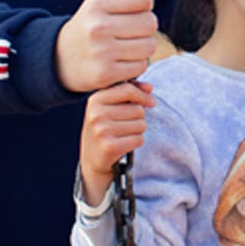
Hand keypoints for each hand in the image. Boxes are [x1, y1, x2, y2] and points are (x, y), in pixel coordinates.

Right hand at [55, 0, 157, 92]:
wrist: (60, 58)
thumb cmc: (91, 24)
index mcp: (98, 2)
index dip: (144, 3)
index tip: (132, 10)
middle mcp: (98, 26)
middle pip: (150, 23)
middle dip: (145, 27)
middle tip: (129, 30)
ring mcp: (102, 52)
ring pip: (149, 46)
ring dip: (142, 47)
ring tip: (125, 45)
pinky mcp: (106, 74)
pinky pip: (141, 66)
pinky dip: (135, 64)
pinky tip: (120, 60)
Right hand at [79, 79, 155, 198]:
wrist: (92, 158)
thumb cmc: (105, 128)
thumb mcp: (110, 107)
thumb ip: (129, 93)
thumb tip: (149, 87)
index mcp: (95, 100)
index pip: (127, 89)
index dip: (143, 95)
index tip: (151, 102)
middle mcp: (96, 114)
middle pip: (138, 109)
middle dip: (138, 118)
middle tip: (125, 126)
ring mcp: (101, 131)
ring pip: (141, 125)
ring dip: (137, 131)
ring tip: (123, 135)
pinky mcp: (110, 146)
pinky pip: (139, 139)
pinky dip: (136, 142)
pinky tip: (124, 144)